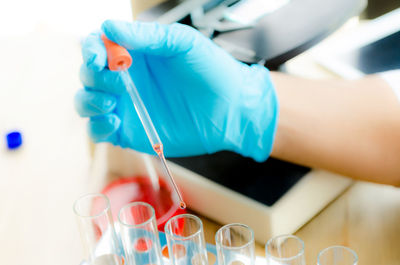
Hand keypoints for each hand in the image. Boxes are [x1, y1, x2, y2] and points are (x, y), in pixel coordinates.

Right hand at [75, 20, 278, 160]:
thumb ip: (148, 36)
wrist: (233, 110)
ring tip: (111, 103)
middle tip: (119, 83)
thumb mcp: (183, 44)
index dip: (90, 49)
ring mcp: (127, 106)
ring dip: (89, 101)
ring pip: (87, 102)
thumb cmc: (213, 72)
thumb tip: (108, 27)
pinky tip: (114, 122)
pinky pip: (100, 131)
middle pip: (89, 74)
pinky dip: (98, 127)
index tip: (98, 57)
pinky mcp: (130, 132)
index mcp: (137, 54)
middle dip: (93, 77)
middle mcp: (127, 79)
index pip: (98, 46)